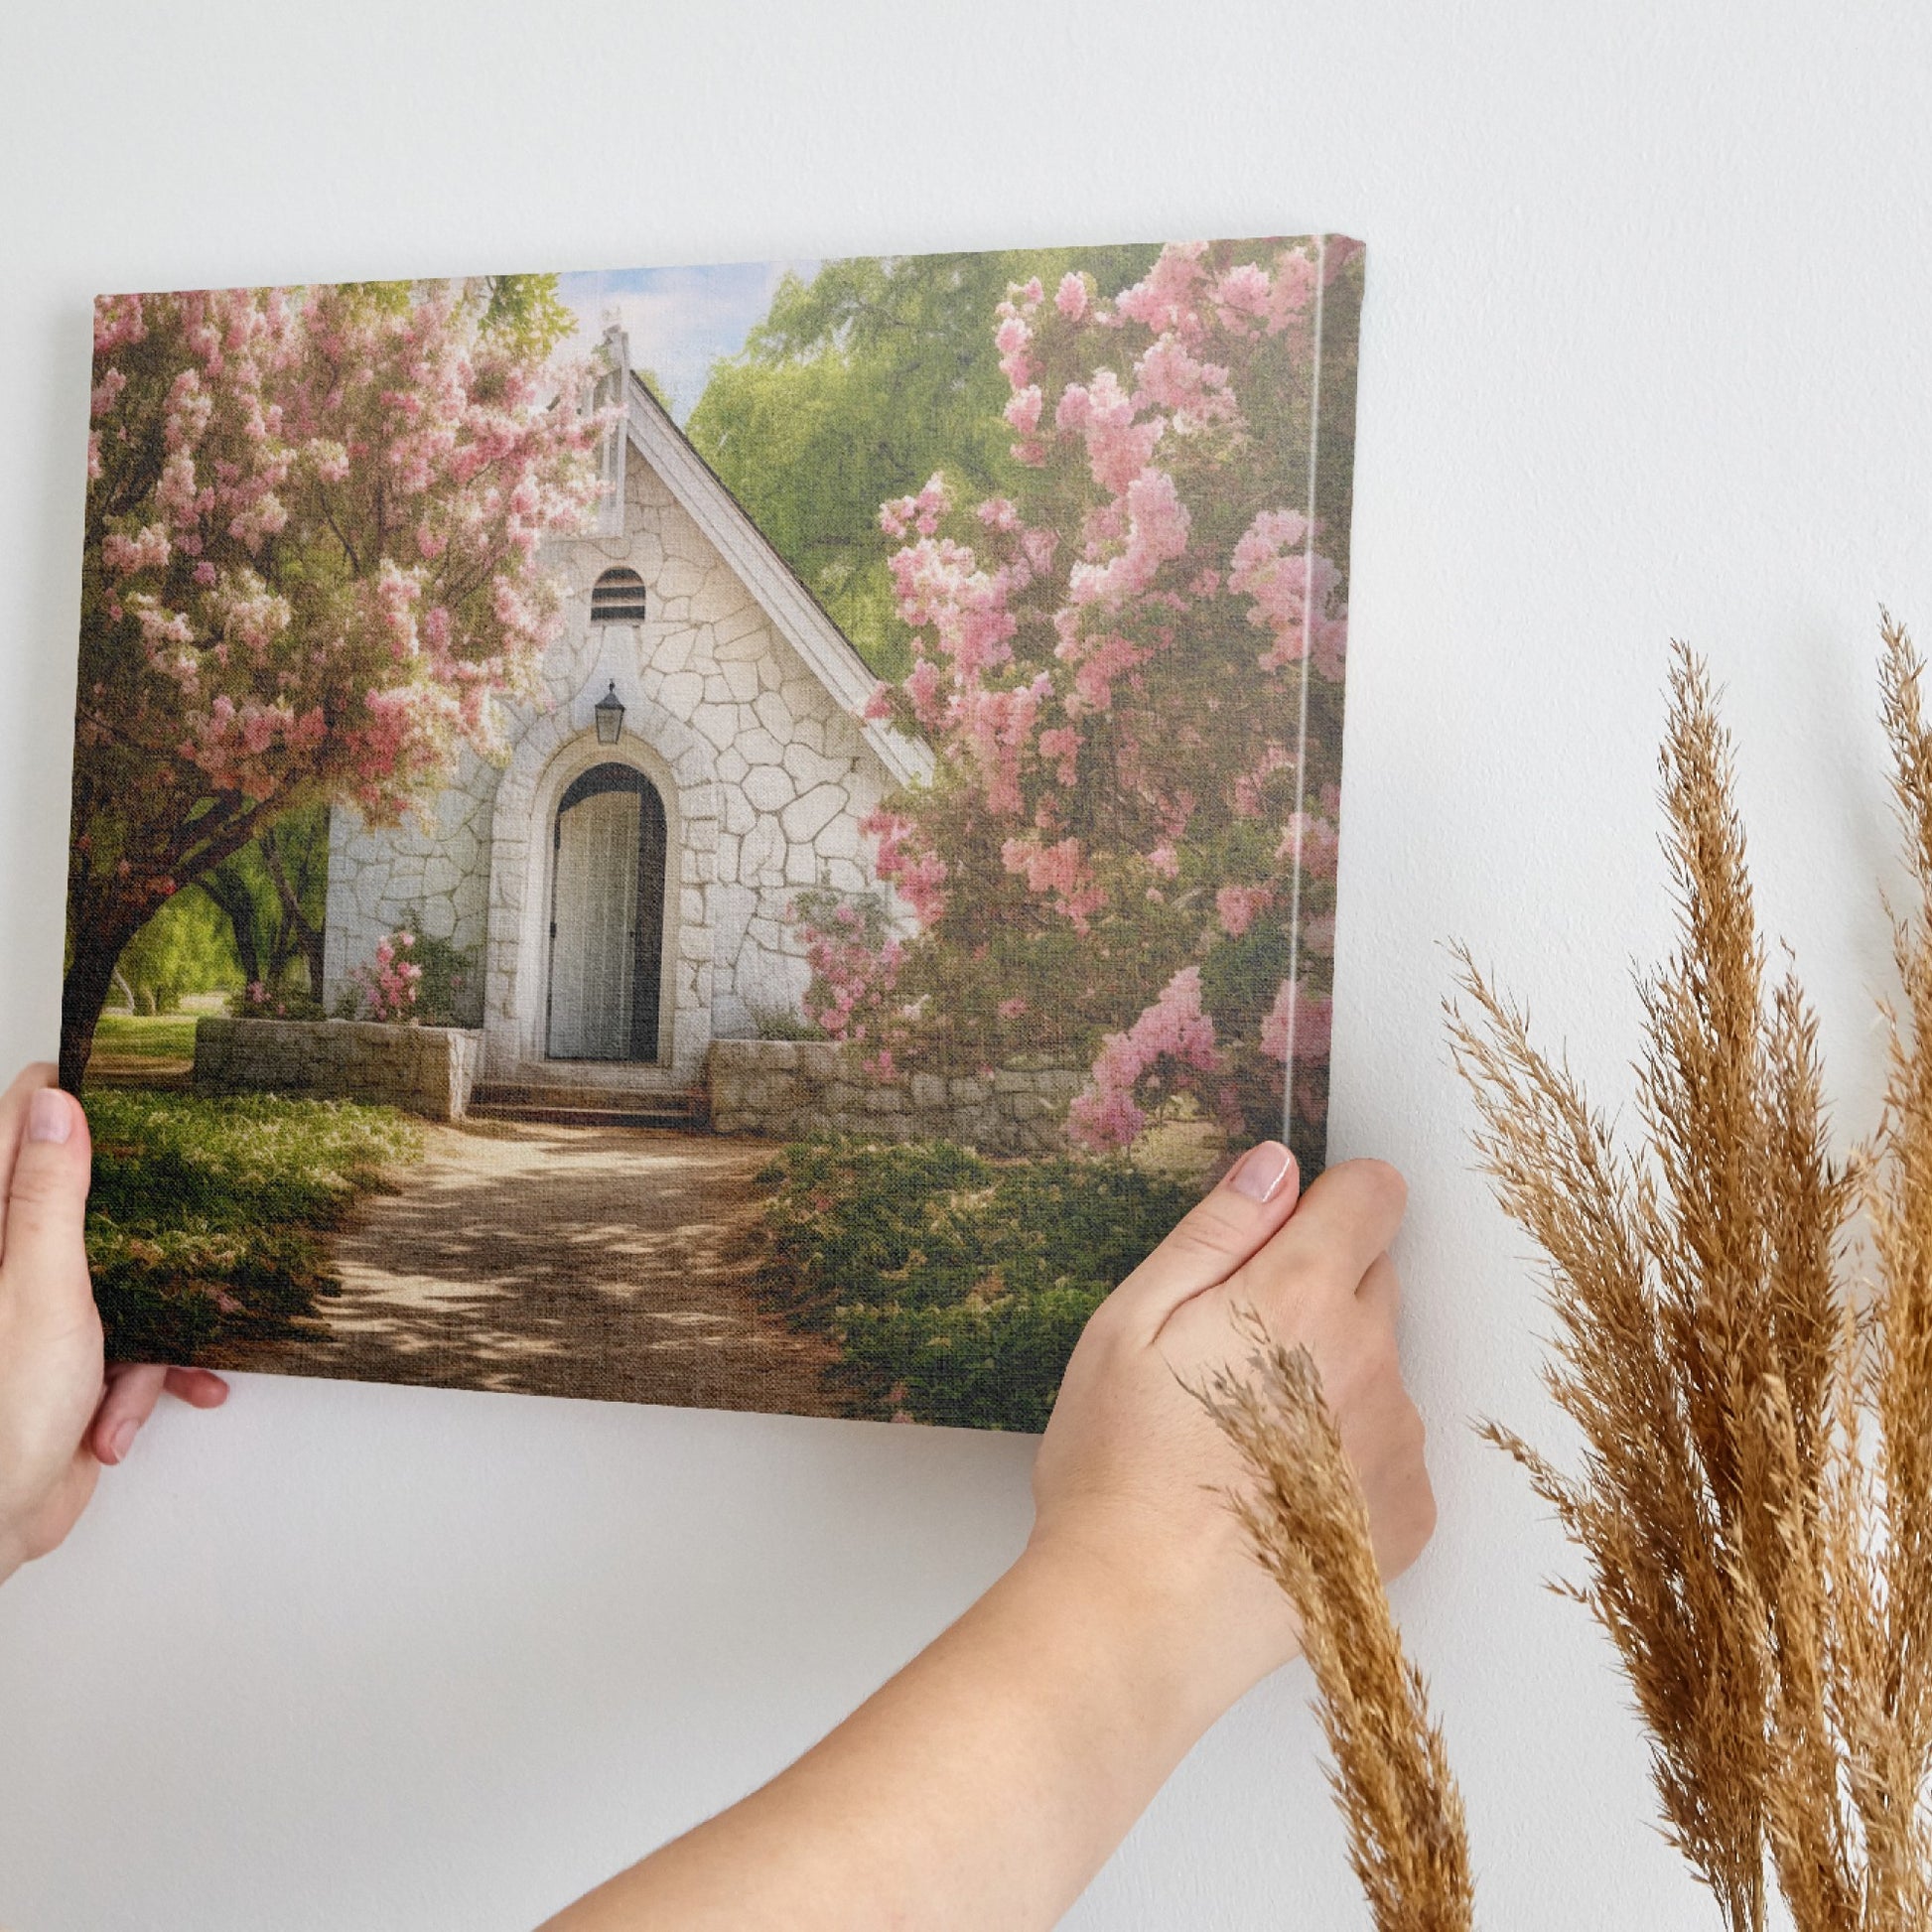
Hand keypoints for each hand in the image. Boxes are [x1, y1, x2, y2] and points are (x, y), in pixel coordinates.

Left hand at [0, 1063, 227, 1583]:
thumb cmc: (0, 1415)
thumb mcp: (40, 1289)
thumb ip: (49, 1196)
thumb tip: (57, 1106)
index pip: (22, 1124)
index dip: (74, 1099)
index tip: (136, 1088)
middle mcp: (10, 1261)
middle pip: (90, 1199)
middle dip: (149, 1224)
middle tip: (191, 1215)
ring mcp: (41, 1310)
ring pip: (126, 1274)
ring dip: (154, 1323)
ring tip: (158, 1360)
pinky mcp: (71, 1358)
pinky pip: (133, 1342)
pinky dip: (145, 1377)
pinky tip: (132, 1412)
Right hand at [1029, 1143, 1433, 1722]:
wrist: (1142, 1617)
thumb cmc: (1119, 1470)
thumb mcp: (1130, 1323)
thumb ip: (1215, 1233)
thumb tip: (1274, 1168)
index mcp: (1301, 1296)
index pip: (1374, 1194)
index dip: (1327, 1202)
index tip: (1281, 1237)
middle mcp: (1372, 1359)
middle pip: (1375, 1279)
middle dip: (1317, 1292)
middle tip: (1231, 1354)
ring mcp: (1398, 1442)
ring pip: (1379, 1368)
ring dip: (1332, 1379)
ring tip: (1244, 1439)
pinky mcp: (1408, 1515)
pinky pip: (1389, 1449)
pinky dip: (1347, 1457)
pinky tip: (1277, 1492)